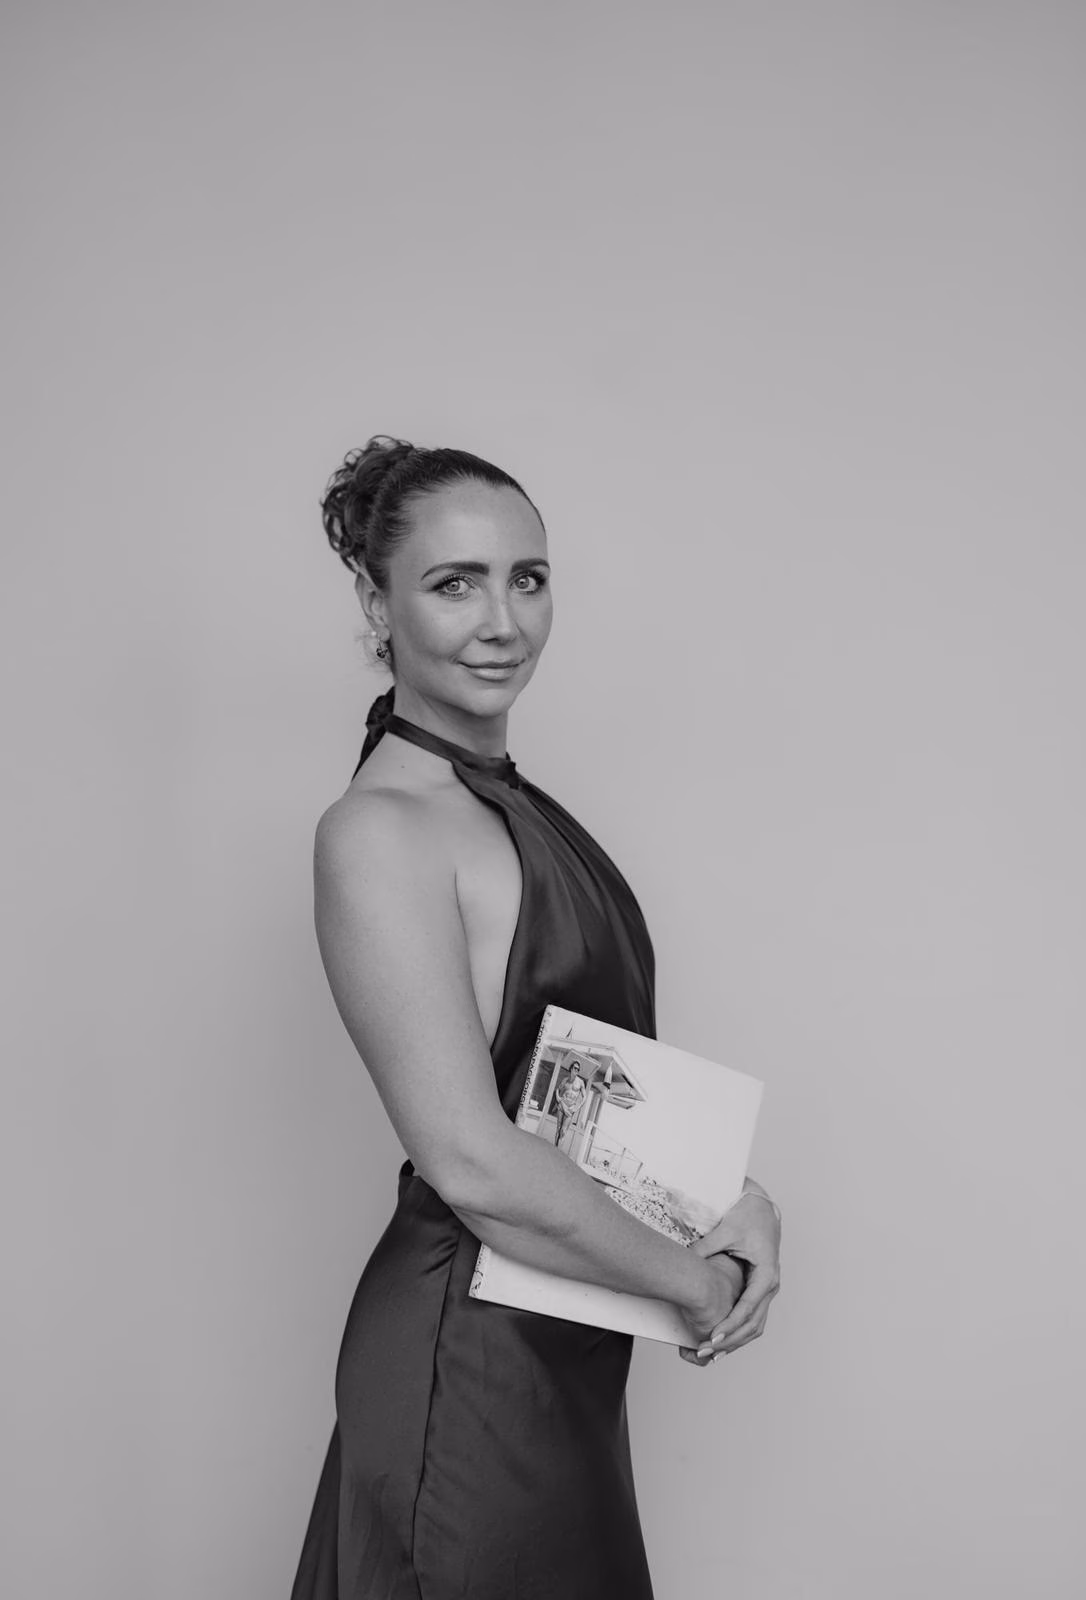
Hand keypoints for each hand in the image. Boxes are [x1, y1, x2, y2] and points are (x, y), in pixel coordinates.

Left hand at [686, 1185, 781, 1362]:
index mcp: (766, 1273)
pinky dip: (738, 1332)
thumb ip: (705, 1247)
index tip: (712, 1338)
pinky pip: (752, 1318)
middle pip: (753, 1324)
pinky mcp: (760, 1290)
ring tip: (711, 1353)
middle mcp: (770, 1285)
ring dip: (735, 1342)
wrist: (762, 1209)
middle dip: (729, 1340)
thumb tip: (684, 1261)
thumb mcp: (725, 1231)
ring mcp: (767, 1290)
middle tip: (705, 1350)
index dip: (729, 1325)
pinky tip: (720, 1342)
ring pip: (755, 1326)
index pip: (747, 1307)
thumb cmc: (747, 1217)